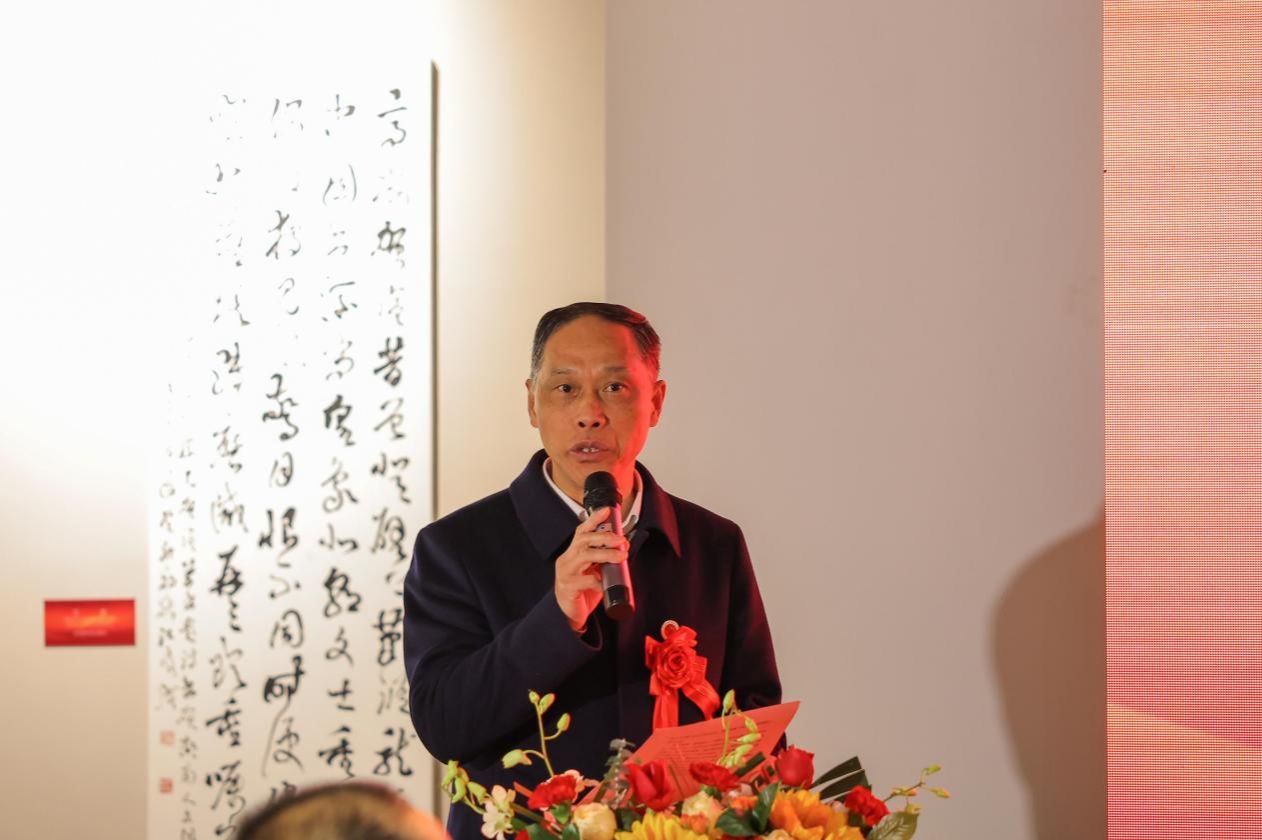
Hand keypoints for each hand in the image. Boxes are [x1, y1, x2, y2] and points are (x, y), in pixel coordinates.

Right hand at [554, 507, 627, 630]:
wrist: (567, 615)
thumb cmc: (583, 591)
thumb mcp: (594, 572)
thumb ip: (604, 561)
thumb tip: (624, 549)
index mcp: (573, 553)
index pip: (582, 531)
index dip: (593, 519)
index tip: (606, 511)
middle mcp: (567, 559)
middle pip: (583, 540)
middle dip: (604, 536)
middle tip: (621, 540)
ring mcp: (565, 573)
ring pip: (584, 556)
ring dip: (605, 554)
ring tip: (621, 555)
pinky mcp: (567, 587)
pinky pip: (585, 581)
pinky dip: (598, 581)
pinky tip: (606, 584)